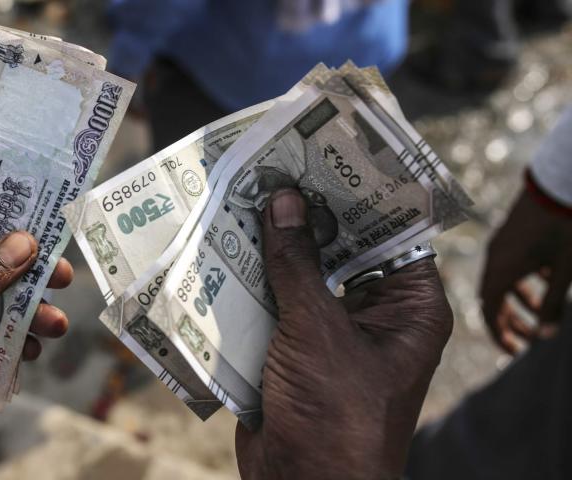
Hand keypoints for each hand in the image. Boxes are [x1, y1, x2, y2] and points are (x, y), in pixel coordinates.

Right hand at [235, 190, 452, 478]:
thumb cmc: (334, 414)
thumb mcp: (317, 330)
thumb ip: (298, 264)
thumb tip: (285, 200)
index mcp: (407, 306)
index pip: (389, 230)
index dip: (357, 191)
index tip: (321, 151)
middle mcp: (373, 314)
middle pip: (337, 250)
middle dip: (300, 217)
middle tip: (265, 169)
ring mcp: (328, 334)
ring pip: (298, 277)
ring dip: (266, 250)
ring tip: (233, 200)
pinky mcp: (290, 352)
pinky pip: (270, 307)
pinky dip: (245, 285)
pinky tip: (215, 252)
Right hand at [481, 189, 571, 352]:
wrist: (559, 184)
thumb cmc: (565, 229)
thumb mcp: (565, 272)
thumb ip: (553, 304)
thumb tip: (546, 335)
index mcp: (501, 271)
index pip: (490, 312)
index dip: (500, 334)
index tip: (514, 351)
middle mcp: (495, 259)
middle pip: (494, 298)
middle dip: (512, 320)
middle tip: (530, 338)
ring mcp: (502, 245)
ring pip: (504, 281)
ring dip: (520, 300)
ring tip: (543, 311)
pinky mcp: (511, 234)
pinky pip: (510, 265)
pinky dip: (525, 280)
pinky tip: (549, 280)